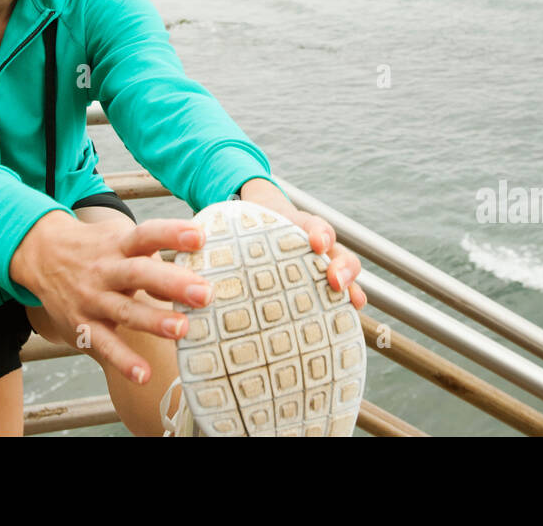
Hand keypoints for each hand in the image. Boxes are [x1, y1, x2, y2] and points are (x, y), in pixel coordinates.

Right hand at [9, 211, 212, 384]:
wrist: (42, 254)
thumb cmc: (98, 249)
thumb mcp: (121, 241)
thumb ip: (155, 259)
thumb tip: (195, 278)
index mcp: (119, 244)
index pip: (146, 234)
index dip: (172, 234)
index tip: (200, 237)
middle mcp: (106, 269)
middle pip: (139, 273)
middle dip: (173, 283)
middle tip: (205, 293)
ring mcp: (92, 298)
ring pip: (124, 310)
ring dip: (153, 321)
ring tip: (182, 329)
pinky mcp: (81, 325)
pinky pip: (104, 344)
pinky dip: (123, 361)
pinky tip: (144, 375)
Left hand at [238, 178, 365, 310]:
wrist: (261, 220)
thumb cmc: (251, 226)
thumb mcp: (242, 221)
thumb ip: (226, 230)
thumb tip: (190, 242)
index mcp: (297, 226)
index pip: (313, 226)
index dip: (317, 234)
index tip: (315, 243)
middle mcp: (316, 245)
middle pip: (338, 251)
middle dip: (342, 266)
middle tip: (335, 280)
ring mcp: (323, 263)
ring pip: (346, 270)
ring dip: (351, 286)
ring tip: (352, 302)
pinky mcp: (320, 282)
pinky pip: (341, 292)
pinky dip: (347, 304)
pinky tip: (346, 322)